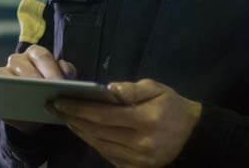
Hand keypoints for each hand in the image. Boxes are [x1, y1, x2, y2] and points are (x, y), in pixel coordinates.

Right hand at [0, 44, 77, 133]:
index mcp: (36, 54)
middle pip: (25, 67)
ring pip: (8, 76)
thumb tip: (66, 72)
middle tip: (45, 96)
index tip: (58, 84)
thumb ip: (66, 74)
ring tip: (30, 102)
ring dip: (18, 88)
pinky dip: (6, 97)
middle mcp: (18, 60)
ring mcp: (4, 72)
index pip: (42, 56)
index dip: (50, 69)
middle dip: (36, 82)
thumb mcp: (61, 82)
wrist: (36, 113)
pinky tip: (17, 107)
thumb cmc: (50, 92)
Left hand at [52, 78, 201, 167]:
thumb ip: (132, 89)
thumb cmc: (173, 107)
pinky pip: (107, 155)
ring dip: (79, 131)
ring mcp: (137, 160)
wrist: (193, 137)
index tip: (60, 100)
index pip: (103, 114)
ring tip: (65, 118)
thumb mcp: (157, 89)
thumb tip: (108, 88)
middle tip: (54, 107)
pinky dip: (93, 142)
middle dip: (73, 119)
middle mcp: (139, 143)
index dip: (79, 108)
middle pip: (97, 131)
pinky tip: (83, 131)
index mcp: (145, 120)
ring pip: (99, 145)